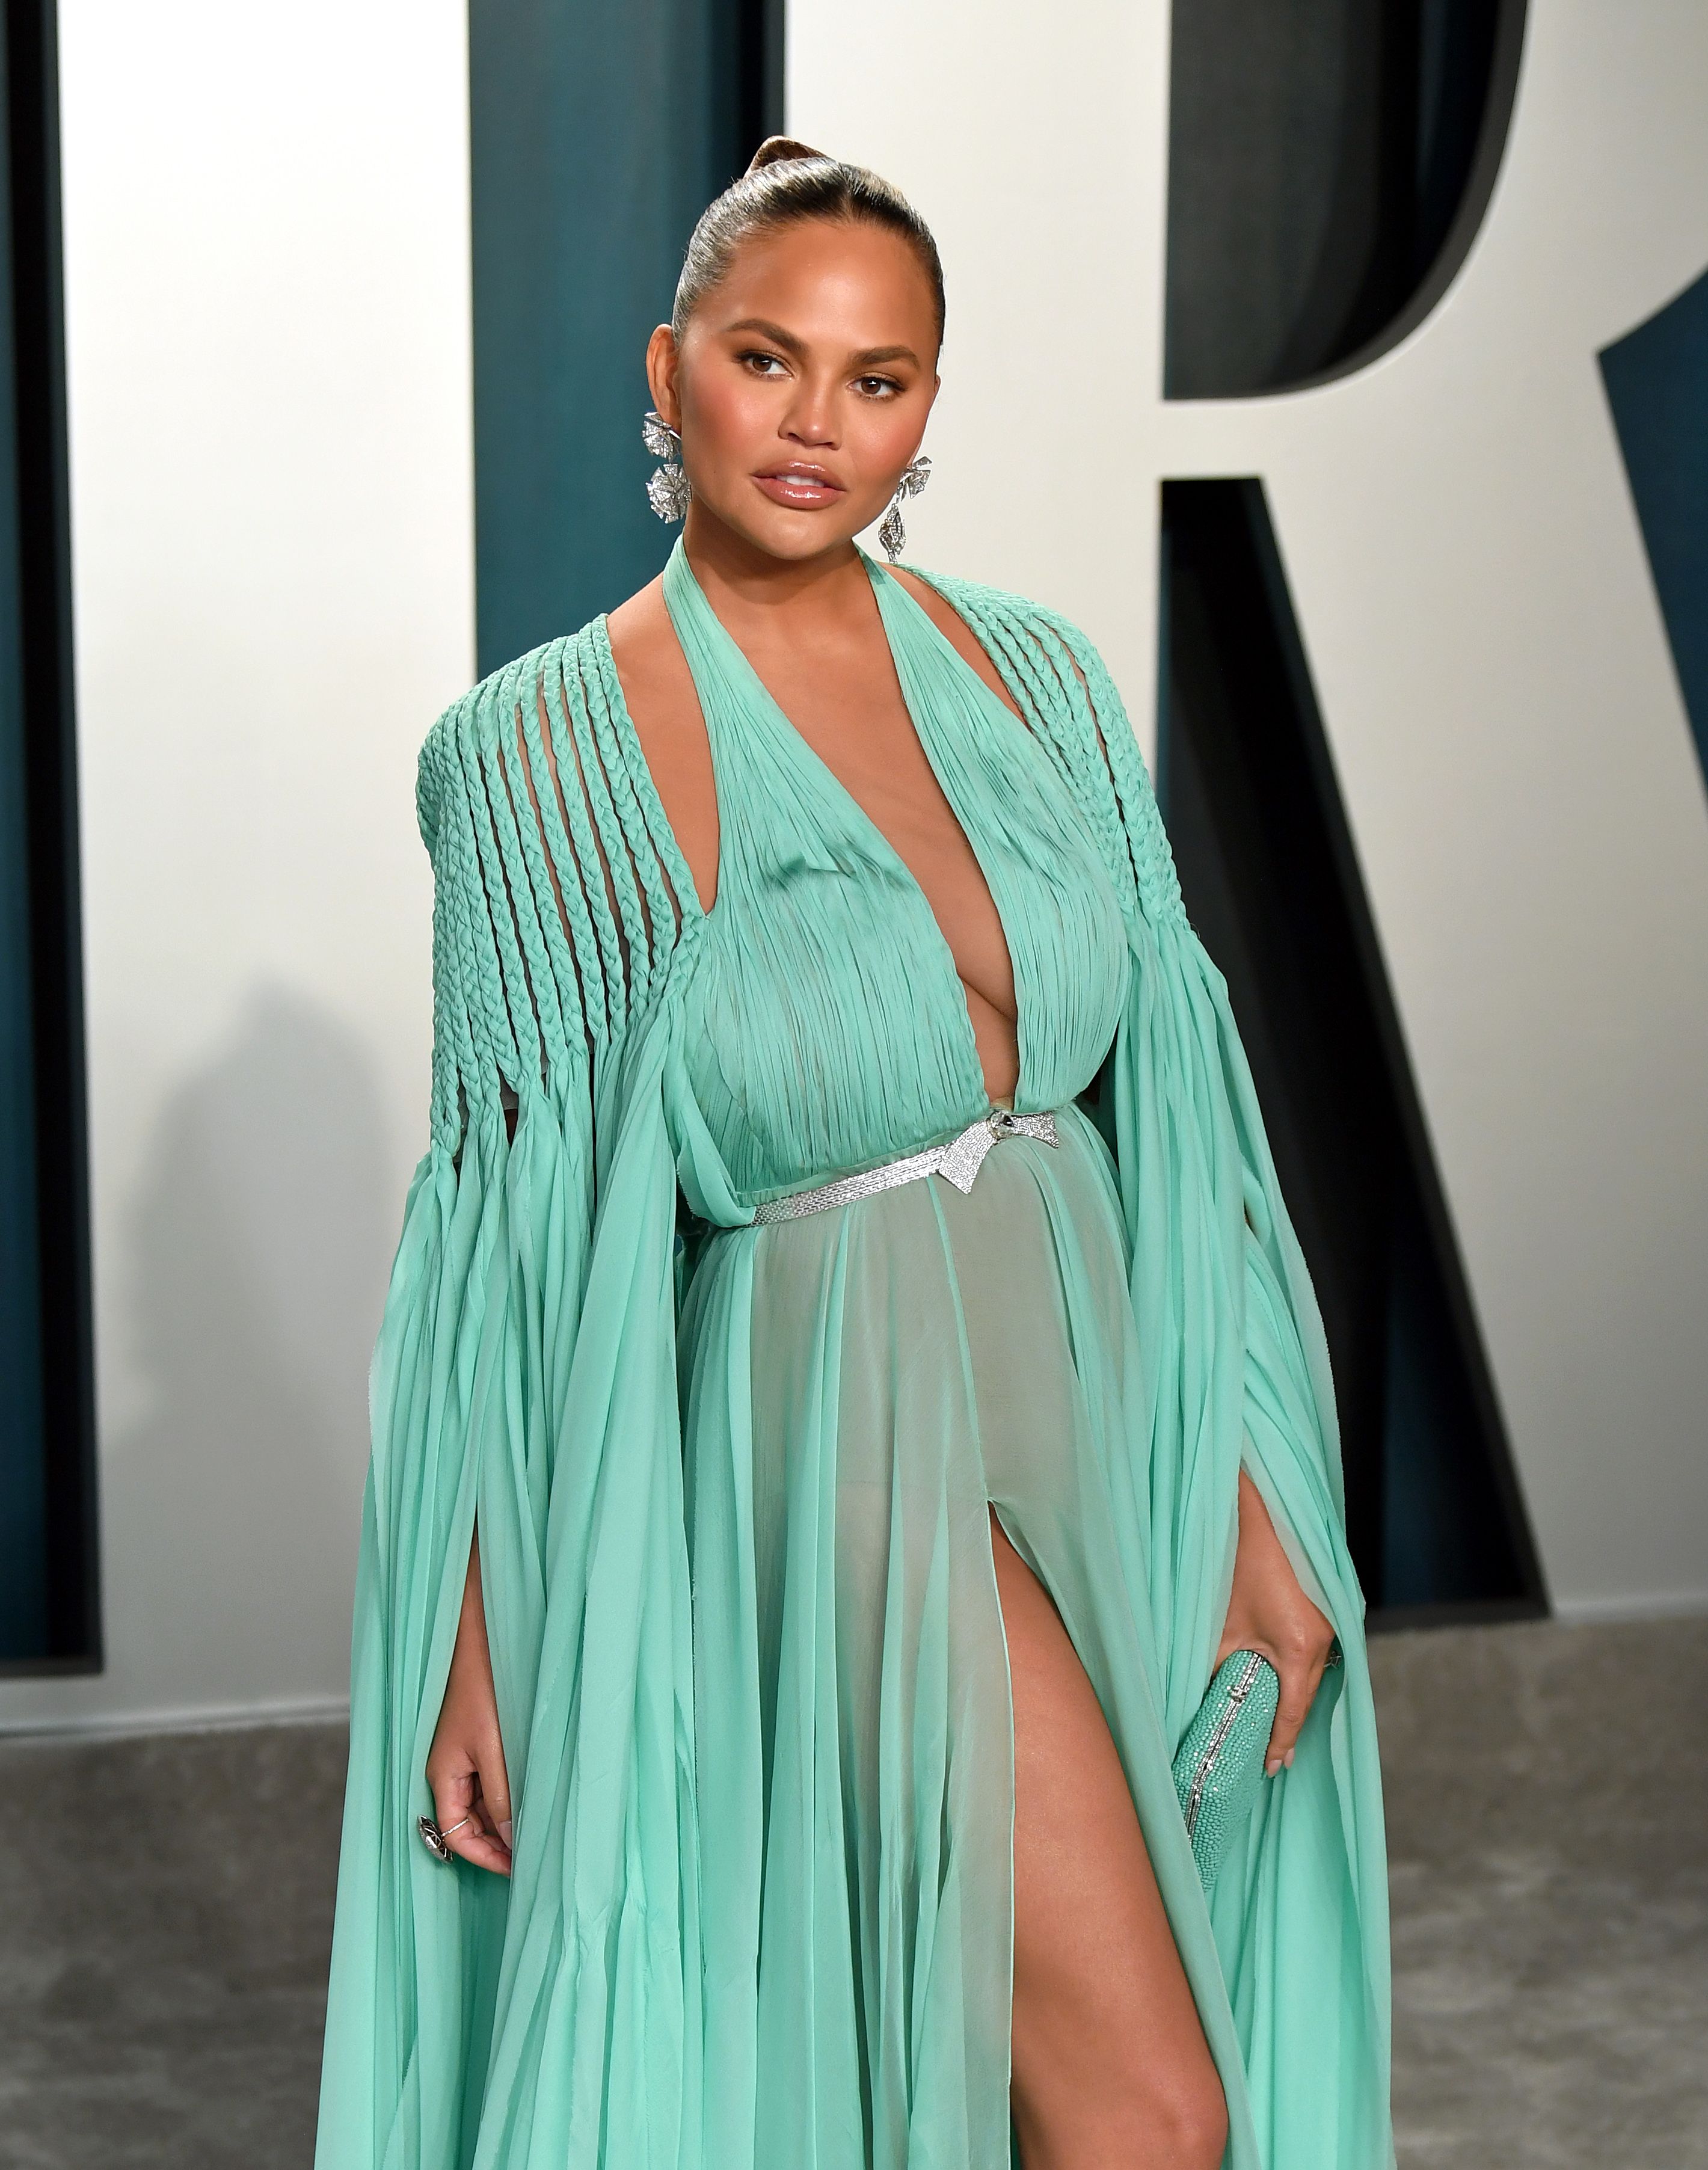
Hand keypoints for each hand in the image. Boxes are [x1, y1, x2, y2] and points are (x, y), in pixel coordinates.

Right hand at [424, 1526, 513, 1875]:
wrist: (482, 1633)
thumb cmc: (483, 1685)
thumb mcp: (496, 1748)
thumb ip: (503, 1796)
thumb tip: (514, 1841)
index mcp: (442, 1774)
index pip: (457, 1837)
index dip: (487, 1858)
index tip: (520, 1871)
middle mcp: (450, 1768)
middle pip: (469, 1823)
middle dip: (499, 1843)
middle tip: (537, 1856)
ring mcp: (464, 1753)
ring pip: (483, 1803)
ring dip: (508, 1819)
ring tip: (543, 1831)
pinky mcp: (480, 1737)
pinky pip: (492, 1780)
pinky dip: (511, 1795)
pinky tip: (537, 1796)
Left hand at [1215, 1470, 1336, 1775]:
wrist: (1254, 1517)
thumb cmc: (1233, 1567)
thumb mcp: (1219, 1627)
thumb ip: (1214, 1668)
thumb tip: (1202, 1703)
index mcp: (1298, 1646)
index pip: (1293, 1710)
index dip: (1281, 1741)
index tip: (1271, 1768)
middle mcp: (1323, 1638)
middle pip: (1308, 1697)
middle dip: (1290, 1727)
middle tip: (1272, 1759)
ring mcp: (1328, 1625)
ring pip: (1314, 1677)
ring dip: (1297, 1701)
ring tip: (1277, 1732)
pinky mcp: (1324, 1613)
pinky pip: (1316, 1657)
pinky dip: (1301, 1677)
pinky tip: (1285, 1689)